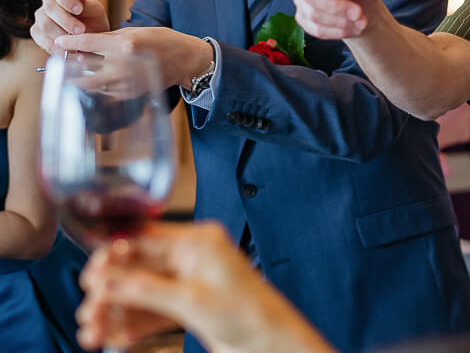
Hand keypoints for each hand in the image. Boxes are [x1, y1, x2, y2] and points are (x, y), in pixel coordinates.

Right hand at [31, 0, 109, 52]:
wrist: (92, 38)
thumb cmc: (94, 20)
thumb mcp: (95, 11)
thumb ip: (87, 3)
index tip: (79, 9)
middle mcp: (48, 2)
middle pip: (49, 8)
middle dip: (66, 20)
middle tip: (81, 30)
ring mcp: (40, 17)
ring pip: (45, 24)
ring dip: (62, 35)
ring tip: (77, 43)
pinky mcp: (37, 32)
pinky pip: (42, 39)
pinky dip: (56, 47)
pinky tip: (68, 52)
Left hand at [52, 27, 212, 87]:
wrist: (186, 61)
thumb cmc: (163, 41)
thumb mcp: (137, 31)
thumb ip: (111, 38)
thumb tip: (86, 43)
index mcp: (124, 45)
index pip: (86, 43)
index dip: (68, 42)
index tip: (59, 42)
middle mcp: (122, 65)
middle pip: (82, 69)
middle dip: (70, 65)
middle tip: (64, 61)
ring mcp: (125, 82)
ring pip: (91, 83)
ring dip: (82, 77)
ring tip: (78, 71)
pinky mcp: (129, 94)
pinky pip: (105, 91)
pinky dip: (98, 85)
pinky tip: (99, 79)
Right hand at [78, 222, 333, 352]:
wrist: (271, 343)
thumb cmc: (248, 313)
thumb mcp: (191, 299)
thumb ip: (146, 288)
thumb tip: (108, 278)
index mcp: (198, 241)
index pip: (143, 237)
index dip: (112, 255)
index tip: (91, 276)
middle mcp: (191, 257)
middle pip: (136, 267)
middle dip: (110, 291)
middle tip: (90, 312)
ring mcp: (188, 281)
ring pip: (140, 292)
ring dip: (115, 311)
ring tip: (94, 332)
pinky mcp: (187, 304)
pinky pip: (151, 309)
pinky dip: (132, 323)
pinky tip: (114, 337)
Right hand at [258, 0, 385, 39]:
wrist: (364, 10)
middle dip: (336, 8)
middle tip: (359, 13)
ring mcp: (301, 2)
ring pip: (315, 17)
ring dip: (343, 22)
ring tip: (361, 19)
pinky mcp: (304, 20)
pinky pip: (317, 31)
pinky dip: (339, 31)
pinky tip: (352, 26)